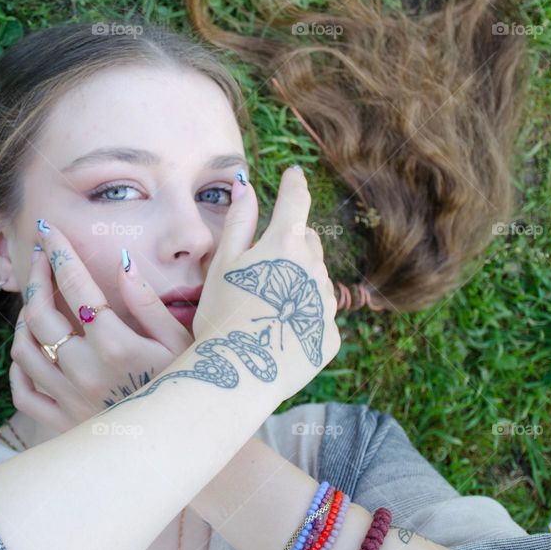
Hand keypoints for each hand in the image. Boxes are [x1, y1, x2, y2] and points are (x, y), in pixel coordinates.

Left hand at [7, 222, 194, 432]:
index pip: (75, 285)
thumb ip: (148, 300)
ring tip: (35, 301)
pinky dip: (18, 368)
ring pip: (24, 349)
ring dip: (23, 319)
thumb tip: (122, 259)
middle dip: (35, 277)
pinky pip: (23, 393)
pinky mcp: (63, 424)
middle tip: (38, 257)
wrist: (184, 447)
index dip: (58, 252)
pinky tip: (29, 349)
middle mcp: (85, 370)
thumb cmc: (187, 386)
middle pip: (38, 314)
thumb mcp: (180, 340)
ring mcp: (69, 398)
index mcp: (115, 344)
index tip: (47, 230)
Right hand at [192, 166, 339, 401]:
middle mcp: (314, 269)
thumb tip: (246, 183)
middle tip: (262, 264)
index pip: (295, 202)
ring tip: (265, 307)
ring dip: (297, 282)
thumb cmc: (221, 316)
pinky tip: (277, 331)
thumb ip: (239, 222)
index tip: (295, 174)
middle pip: (308, 242)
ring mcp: (325, 304)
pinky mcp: (329, 336)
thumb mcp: (222, 265)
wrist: (237, 375)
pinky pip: (317, 316)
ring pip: (314, 280)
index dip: (294, 185)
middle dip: (291, 243)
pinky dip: (301, 316)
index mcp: (285, 245)